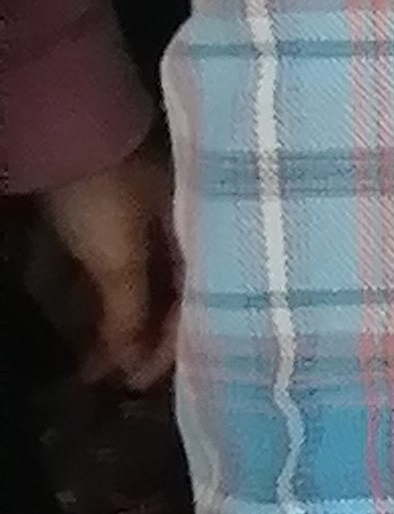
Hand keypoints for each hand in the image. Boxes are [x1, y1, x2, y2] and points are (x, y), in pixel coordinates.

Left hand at [20, 139, 177, 389]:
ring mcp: (158, 217)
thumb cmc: (107, 195)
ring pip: (152, 284)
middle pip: (179, 297)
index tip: (139, 382)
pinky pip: (130, 270)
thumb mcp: (119, 258)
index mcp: (208, 235)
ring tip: (102, 359)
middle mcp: (193, 227)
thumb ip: (131, 315)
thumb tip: (130, 367)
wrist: (66, 130)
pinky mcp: (125, 214)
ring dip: (129, 323)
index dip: (170, 347)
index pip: (202, 303)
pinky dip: (116, 298)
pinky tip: (98, 320)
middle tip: (122, 378)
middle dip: (151, 340)